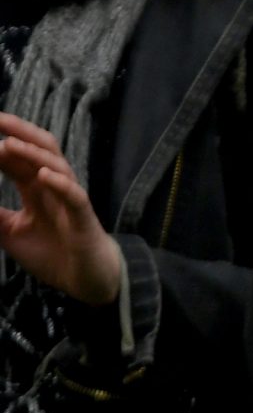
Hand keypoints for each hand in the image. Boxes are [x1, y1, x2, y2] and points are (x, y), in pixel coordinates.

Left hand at [0, 113, 121, 304]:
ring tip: (10, 144)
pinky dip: (60, 184)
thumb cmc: (52, 253)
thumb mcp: (11, 232)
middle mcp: (54, 186)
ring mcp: (70, 199)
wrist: (84, 280)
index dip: (2, 144)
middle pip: (41, 149)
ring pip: (57, 166)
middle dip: (20, 132)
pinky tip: (44, 176)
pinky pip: (74, 196)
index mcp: (36, 189)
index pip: (18, 159)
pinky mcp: (83, 217)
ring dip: (34, 154)